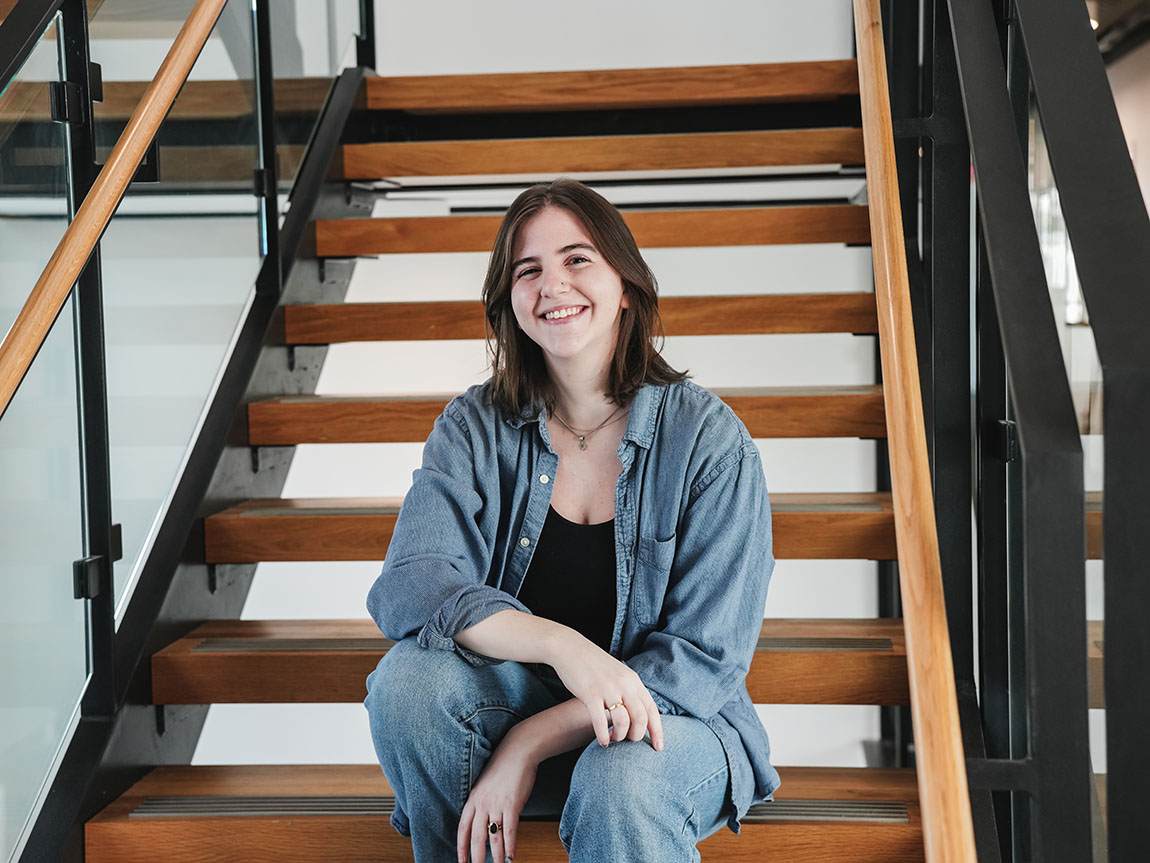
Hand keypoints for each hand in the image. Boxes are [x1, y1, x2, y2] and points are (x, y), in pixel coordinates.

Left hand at [457, 729, 536, 862]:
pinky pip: (509, 830)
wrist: (518, 751)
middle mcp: (481, 803)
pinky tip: (511, 856)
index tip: (461, 861)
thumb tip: (485, 822)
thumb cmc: (505, 767)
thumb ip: (483, 803)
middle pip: (475, 837)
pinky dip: (510, 846)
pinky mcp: (511, 804)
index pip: (462, 828)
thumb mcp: (486, 785)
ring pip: (493, 837)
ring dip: (495, 856)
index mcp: (473, 799)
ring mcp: (496, 804)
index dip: (461, 847)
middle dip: (476, 858)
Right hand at [550, 633, 664, 750]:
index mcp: (633, 680)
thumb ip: (629, 691)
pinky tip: (602, 742)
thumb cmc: (593, 665)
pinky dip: (603, 735)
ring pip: (623, 721)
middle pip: (641, 718)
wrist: (570, 648)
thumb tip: (639, 715)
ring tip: (613, 739)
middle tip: (627, 740)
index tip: (659, 747)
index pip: (652, 709)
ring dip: (620, 736)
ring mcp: (607, 688)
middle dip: (636, 736)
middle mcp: (624, 684)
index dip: (657, 731)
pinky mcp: (590, 693)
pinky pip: (601, 720)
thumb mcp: (618, 674)